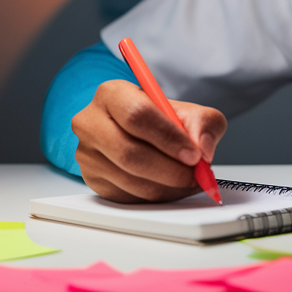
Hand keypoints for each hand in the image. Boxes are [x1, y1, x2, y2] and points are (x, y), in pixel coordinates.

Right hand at [71, 79, 227, 202]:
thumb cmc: (160, 119)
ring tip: (188, 181)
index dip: (168, 138)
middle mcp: (91, 122)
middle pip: (130, 153)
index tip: (193, 154)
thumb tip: (204, 149)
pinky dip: (157, 197)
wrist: (139, 134)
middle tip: (195, 174)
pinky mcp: (93, 180)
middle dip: (171, 170)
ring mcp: (87, 154)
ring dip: (168, 187)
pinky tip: (171, 186)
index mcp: (112, 94)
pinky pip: (128, 197)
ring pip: (131, 180)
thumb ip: (204, 123)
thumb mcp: (188, 111)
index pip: (137, 115)